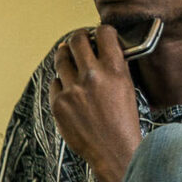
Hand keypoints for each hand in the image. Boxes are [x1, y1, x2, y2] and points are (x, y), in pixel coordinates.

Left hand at [49, 26, 142, 181]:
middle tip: (77, 40)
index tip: (97, 34)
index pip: (104, 33)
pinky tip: (68, 89)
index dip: (100, 31)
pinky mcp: (58, 104)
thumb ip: (114, 67)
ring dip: (64, 57)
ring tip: (67, 58)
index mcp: (115, 69)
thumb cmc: (123, 122)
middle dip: (76, 37)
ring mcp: (73, 90)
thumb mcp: (127, 88)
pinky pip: (54, 83)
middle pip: (75, 40)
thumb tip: (102, 50)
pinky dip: (61, 84)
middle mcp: (92, 76)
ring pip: (60, 59)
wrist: (113, 150)